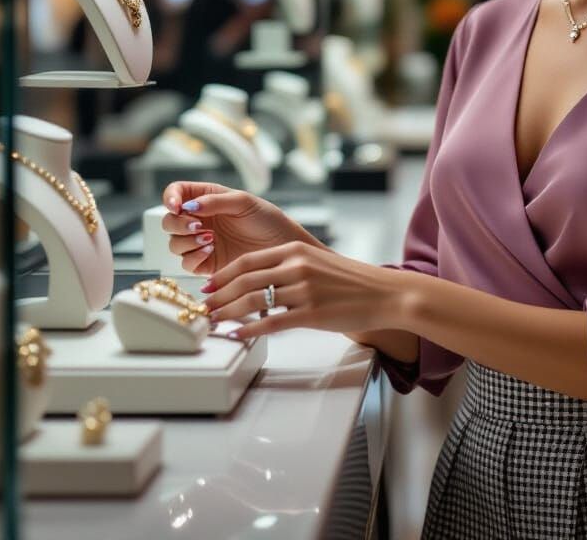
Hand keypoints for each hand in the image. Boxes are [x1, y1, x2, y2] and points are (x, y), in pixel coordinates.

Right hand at [161, 181, 308, 275]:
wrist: (282, 247)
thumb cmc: (267, 219)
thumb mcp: (243, 202)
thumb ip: (214, 201)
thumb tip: (188, 206)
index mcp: (207, 198)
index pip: (176, 193)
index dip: (170, 198)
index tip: (176, 206)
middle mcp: (200, 220)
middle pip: (169, 221)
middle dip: (178, 224)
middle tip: (197, 226)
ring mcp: (201, 242)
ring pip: (174, 243)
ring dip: (186, 241)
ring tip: (210, 239)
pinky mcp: (205, 264)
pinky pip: (185, 263)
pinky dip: (193, 257)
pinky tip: (210, 251)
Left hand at [200, 241, 402, 339]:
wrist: (383, 293)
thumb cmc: (351, 280)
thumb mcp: (317, 262)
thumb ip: (288, 267)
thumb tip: (258, 282)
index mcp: (295, 251)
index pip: (247, 261)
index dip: (223, 275)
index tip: (208, 286)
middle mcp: (296, 267)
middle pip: (244, 281)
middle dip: (218, 296)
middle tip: (203, 308)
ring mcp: (303, 291)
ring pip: (253, 302)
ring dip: (228, 313)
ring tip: (214, 323)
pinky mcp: (311, 314)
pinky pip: (271, 323)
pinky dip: (249, 330)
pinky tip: (238, 335)